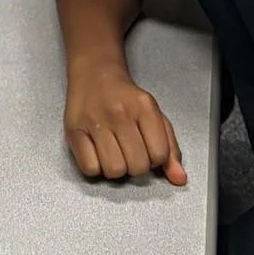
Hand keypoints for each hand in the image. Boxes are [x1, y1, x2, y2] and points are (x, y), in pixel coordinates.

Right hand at [64, 64, 186, 183]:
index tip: (147, 150)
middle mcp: (119, 113)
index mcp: (144, 107)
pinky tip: (97, 153)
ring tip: (114, 153)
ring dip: (116, 168)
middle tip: (129, 152)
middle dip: (136, 166)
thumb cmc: (127, 99)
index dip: (155, 159)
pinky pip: (89, 169)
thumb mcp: (155, 116)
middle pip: (137, 166)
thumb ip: (170, 148)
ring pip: (114, 170)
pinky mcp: (73, 130)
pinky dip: (95, 168)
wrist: (95, 74)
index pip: (159, 154)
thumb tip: (180, 179)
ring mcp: (94, 121)